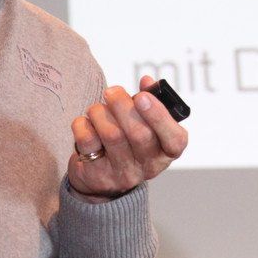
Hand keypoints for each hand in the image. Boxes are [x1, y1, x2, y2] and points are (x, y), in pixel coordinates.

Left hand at [68, 76, 187, 202]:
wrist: (100, 176)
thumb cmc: (126, 142)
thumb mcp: (143, 124)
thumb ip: (148, 102)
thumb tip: (147, 81)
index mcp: (166, 151)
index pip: (175, 140)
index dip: (159, 116)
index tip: (142, 96)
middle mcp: (148, 166)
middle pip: (139, 134)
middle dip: (122, 106)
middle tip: (112, 92)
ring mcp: (122, 173)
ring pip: (112, 135)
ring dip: (100, 113)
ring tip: (97, 109)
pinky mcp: (97, 175)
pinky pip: (87, 141)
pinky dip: (82, 124)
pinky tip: (86, 123)